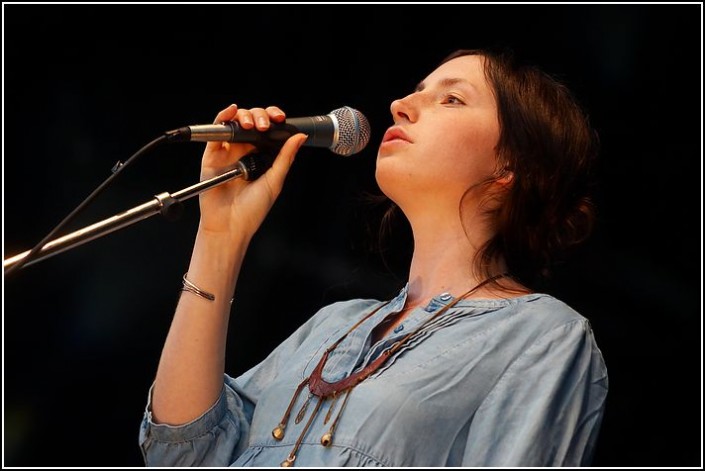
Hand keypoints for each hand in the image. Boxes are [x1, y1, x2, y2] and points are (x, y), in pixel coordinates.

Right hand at [197, 104, 306, 237]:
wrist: (230, 226)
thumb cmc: (252, 210)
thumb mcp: (274, 180)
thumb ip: (286, 157)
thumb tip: (300, 136)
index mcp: (261, 157)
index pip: (268, 130)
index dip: (273, 119)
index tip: (280, 118)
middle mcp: (244, 151)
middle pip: (251, 122)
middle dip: (259, 116)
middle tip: (265, 126)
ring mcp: (228, 152)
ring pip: (235, 123)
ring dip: (244, 116)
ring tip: (250, 125)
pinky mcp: (212, 155)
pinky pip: (216, 132)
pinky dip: (223, 117)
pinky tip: (231, 112)